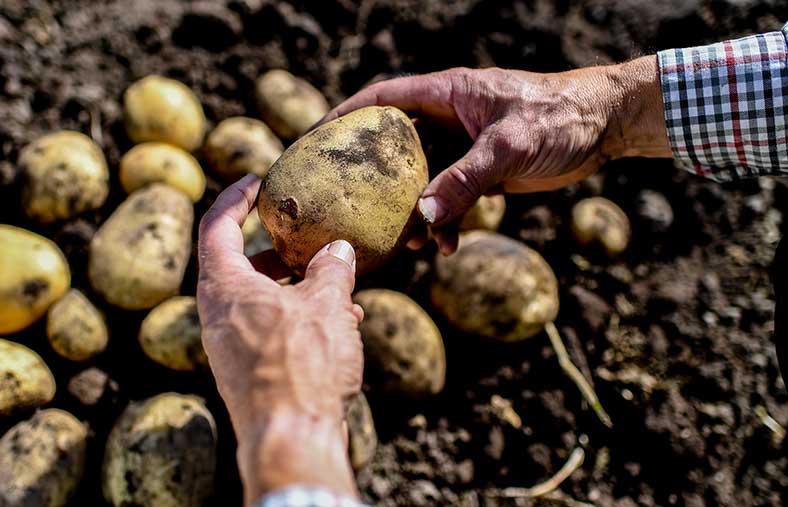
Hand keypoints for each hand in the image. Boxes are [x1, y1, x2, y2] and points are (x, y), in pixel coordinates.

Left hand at [196, 175, 363, 503]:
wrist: (291, 439)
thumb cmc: (302, 367)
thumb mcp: (325, 304)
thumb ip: (332, 268)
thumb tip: (339, 250)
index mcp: (223, 288)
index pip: (216, 226)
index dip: (234, 197)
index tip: (257, 181)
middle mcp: (218, 315)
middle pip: (239, 264)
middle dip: (277, 248)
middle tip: (303, 234)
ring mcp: (229, 346)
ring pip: (261, 299)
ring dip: (297, 286)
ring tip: (337, 283)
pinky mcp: (247, 371)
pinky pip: (270, 329)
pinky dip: (299, 317)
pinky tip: (342, 322)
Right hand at [321, 55, 670, 252]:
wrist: (606, 126)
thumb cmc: (560, 115)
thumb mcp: (510, 145)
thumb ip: (467, 179)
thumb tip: (425, 215)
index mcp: (446, 94)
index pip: (381, 100)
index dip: (343, 118)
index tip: (313, 141)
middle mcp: (448, 118)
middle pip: (395, 148)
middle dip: (376, 181)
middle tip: (351, 209)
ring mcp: (463, 146)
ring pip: (422, 181)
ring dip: (414, 211)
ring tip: (412, 242)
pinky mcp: (481, 172)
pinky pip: (450, 199)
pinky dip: (445, 221)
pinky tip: (447, 244)